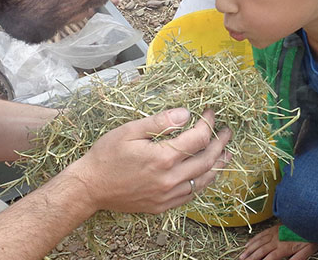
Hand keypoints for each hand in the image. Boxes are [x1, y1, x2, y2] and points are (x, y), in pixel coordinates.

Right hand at [67, 108, 231, 213]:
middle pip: (207, 160)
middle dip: (220, 143)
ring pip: (203, 180)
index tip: (210, 113)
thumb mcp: (130, 130)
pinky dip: (203, 181)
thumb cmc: (107, 155)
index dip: (208, 123)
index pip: (198, 138)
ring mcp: (167, 195)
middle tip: (227, 131)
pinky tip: (205, 173)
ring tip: (226, 152)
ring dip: (218, 165)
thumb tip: (186, 114)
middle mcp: (169, 179)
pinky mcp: (163, 205)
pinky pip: (191, 194)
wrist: (90, 187)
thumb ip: (160, 122)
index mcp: (162, 157)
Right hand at [239, 225, 317, 259]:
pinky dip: (253, 239)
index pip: (270, 258)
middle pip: (260, 250)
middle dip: (251, 257)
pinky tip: (248, 244)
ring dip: (249, 250)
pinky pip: (261, 234)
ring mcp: (273, 233)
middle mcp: (276, 240)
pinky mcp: (273, 228)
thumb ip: (298, 258)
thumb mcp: (308, 250)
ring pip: (258, 242)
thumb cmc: (310, 235)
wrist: (310, 218)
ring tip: (242, 256)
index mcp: (284, 247)